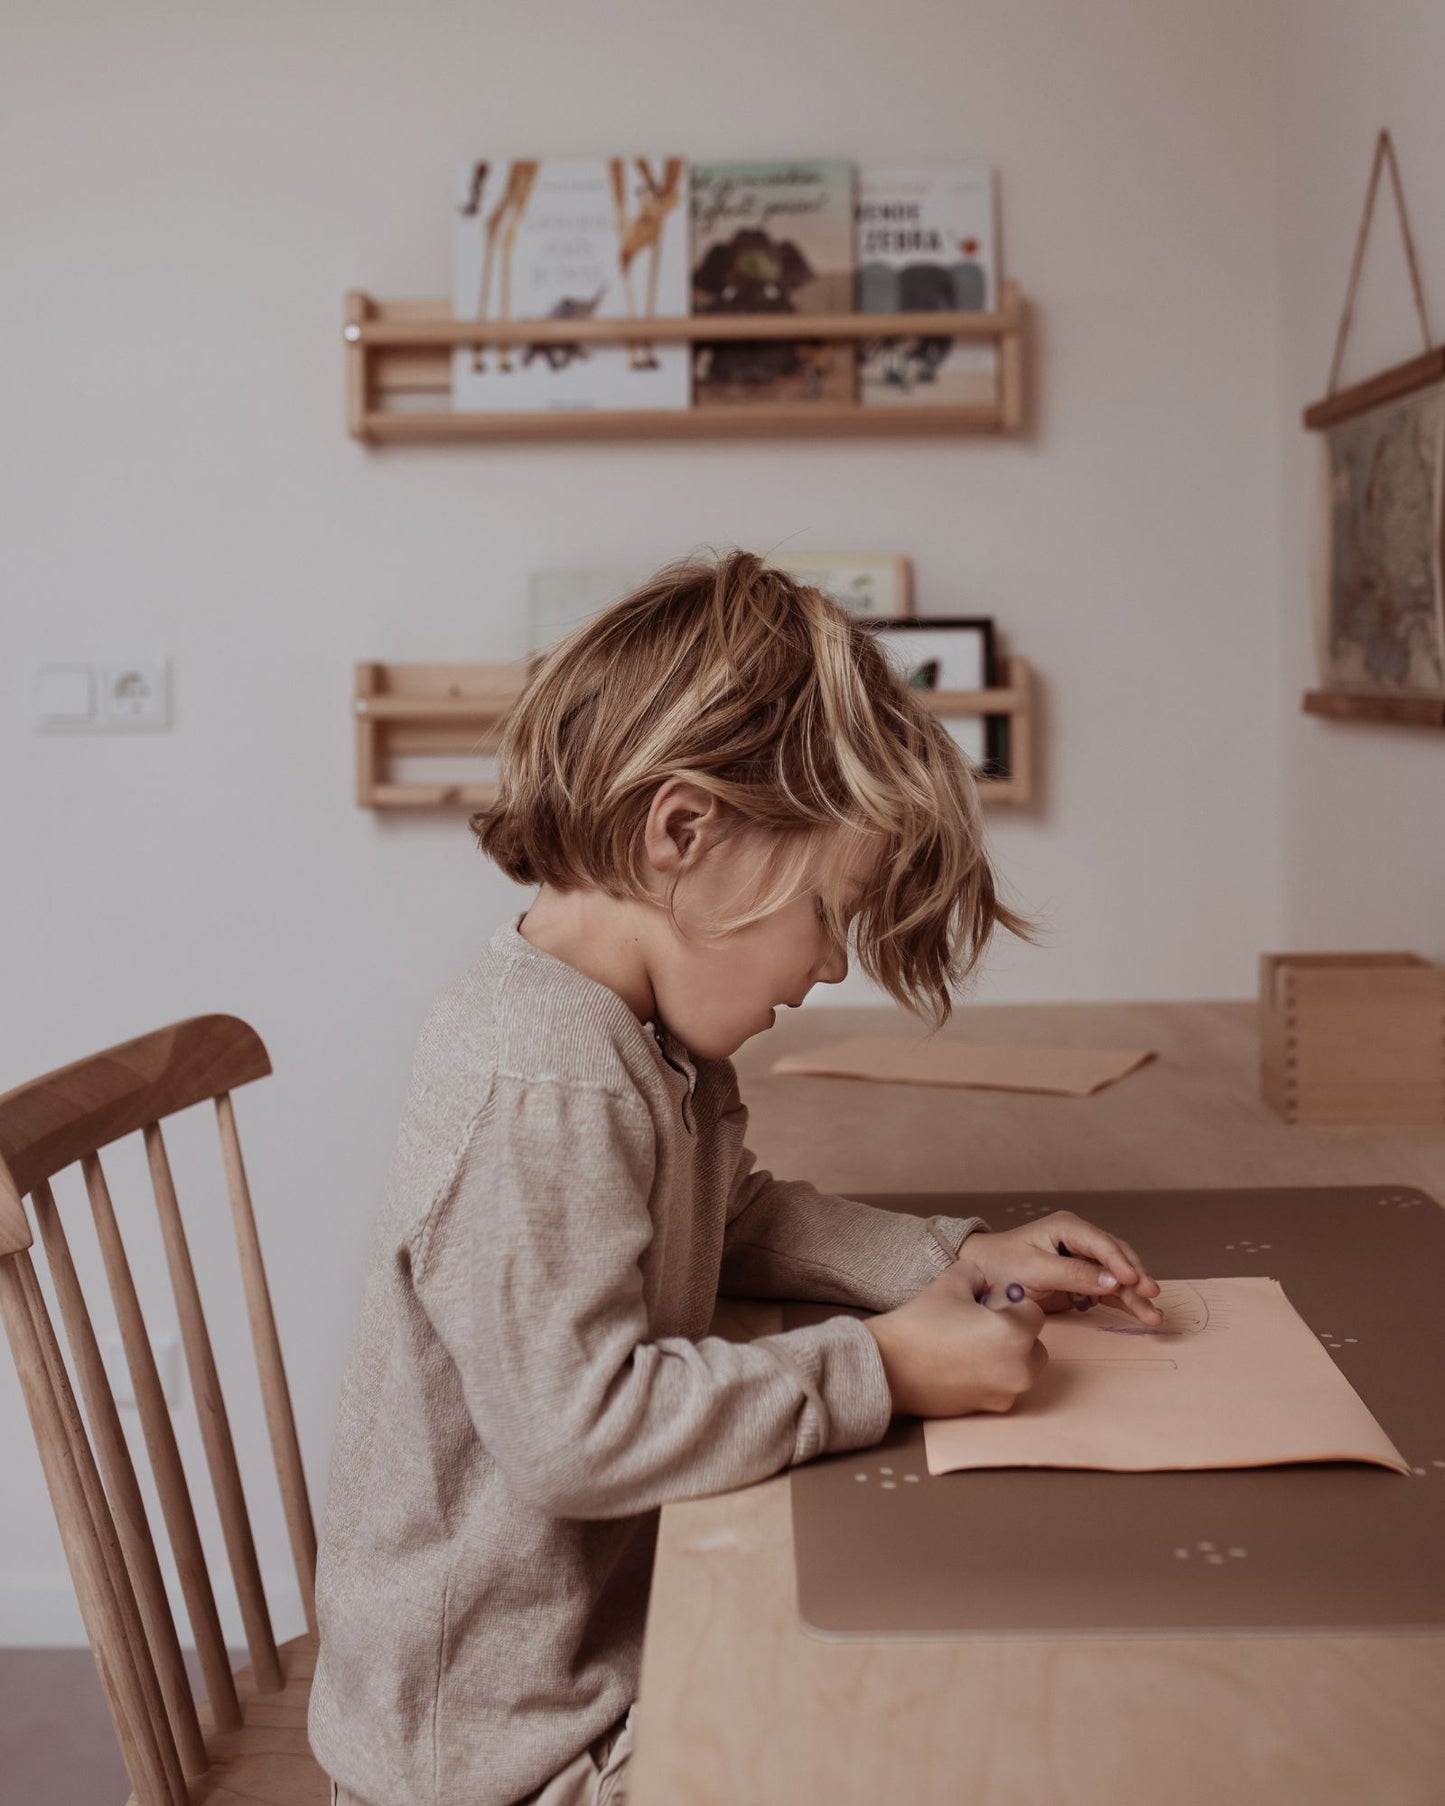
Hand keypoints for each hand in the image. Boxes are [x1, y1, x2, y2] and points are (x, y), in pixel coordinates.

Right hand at [864, 1255, 1047, 1417]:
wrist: (887, 1367)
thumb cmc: (920, 1323)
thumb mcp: (951, 1281)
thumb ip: (978, 1274)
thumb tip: (987, 1283)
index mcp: (1015, 1334)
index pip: (1033, 1312)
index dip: (1008, 1303)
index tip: (984, 1303)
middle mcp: (1019, 1368)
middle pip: (1034, 1343)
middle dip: (1014, 1331)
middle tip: (979, 1324)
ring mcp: (1006, 1393)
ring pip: (1022, 1367)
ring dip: (1007, 1354)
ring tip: (970, 1344)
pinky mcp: (990, 1409)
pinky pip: (1003, 1386)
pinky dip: (992, 1375)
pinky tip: (961, 1363)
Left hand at [961, 1211, 1164, 1327]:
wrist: (984, 1273)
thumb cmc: (1004, 1264)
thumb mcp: (1035, 1269)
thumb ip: (1073, 1274)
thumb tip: (1112, 1281)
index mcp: (1068, 1227)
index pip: (1102, 1244)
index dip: (1120, 1262)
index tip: (1133, 1281)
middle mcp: (1081, 1240)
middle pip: (1117, 1259)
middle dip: (1136, 1279)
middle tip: (1152, 1297)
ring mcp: (1085, 1260)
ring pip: (1118, 1277)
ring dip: (1136, 1296)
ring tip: (1155, 1316)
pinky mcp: (1084, 1280)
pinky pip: (1110, 1290)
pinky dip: (1125, 1302)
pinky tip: (1141, 1315)